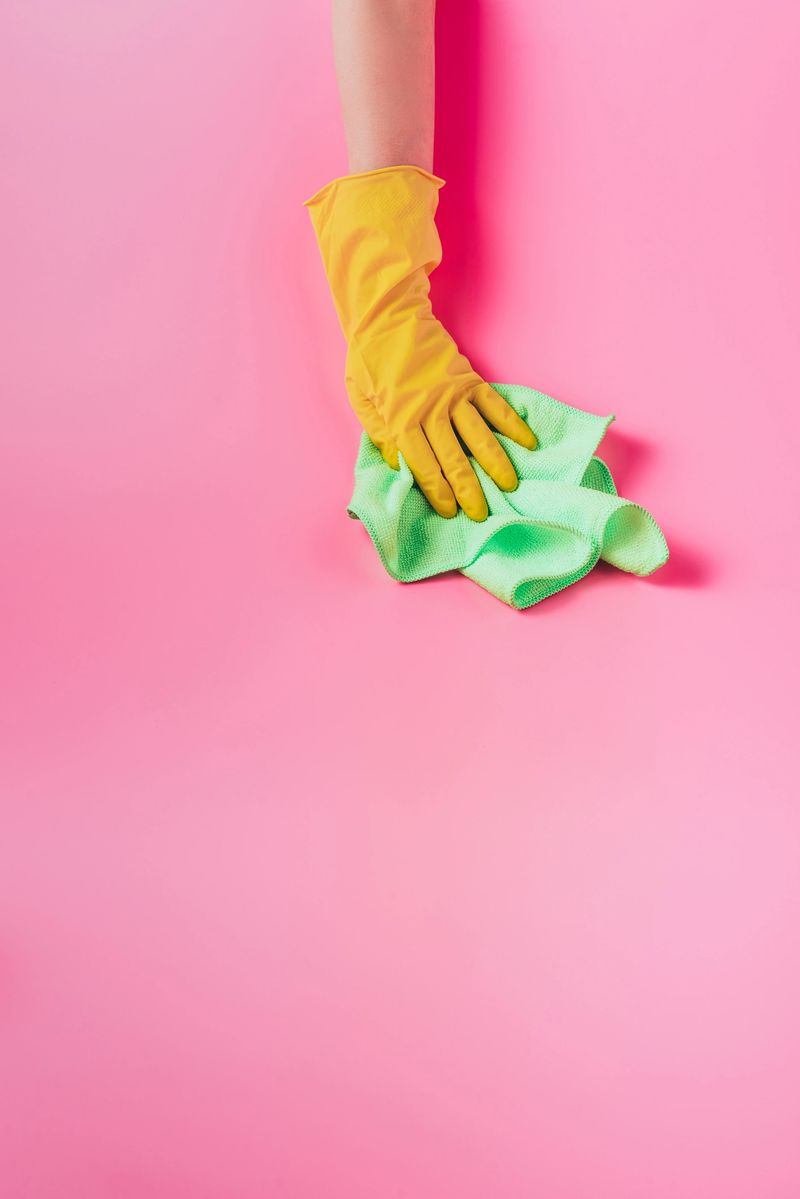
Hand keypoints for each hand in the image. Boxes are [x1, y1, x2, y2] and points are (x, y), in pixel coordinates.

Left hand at [345, 321, 536, 520]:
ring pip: (480, 437)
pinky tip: (528, 443)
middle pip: (455, 459)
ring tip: (510, 486)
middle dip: (469, 490)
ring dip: (497, 464)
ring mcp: (454, 395)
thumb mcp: (361, 402)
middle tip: (481, 513)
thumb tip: (399, 467)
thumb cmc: (369, 361)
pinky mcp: (470, 379)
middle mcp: (432, 411)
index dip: (438, 492)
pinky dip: (514, 424)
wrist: (387, 316)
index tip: (450, 512)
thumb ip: (380, 435)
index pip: (424, 466)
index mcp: (402, 420)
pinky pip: (495, 406)